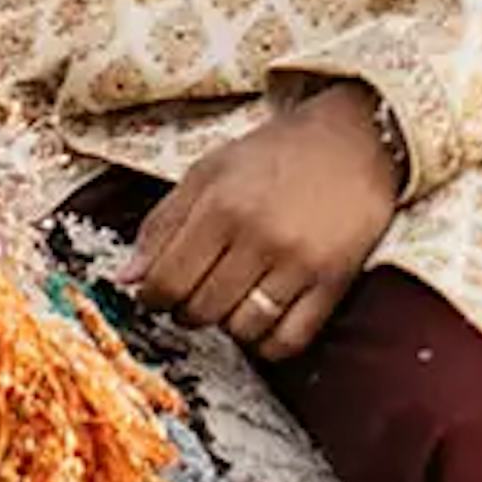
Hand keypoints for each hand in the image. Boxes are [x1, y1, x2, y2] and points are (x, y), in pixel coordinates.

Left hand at [121, 87, 402, 366]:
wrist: (356, 139)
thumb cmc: (276, 154)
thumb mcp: (209, 170)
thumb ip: (163, 222)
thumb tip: (126, 278)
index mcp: (223, 205)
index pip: (167, 280)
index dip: (152, 296)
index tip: (157, 293)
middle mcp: (261, 237)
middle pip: (201, 310)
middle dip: (188, 310)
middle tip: (195, 293)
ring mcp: (301, 263)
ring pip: (243, 330)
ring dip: (228, 325)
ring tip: (231, 300)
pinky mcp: (334, 282)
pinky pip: (289, 341)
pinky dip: (268, 342)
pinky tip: (262, 318)